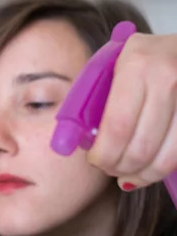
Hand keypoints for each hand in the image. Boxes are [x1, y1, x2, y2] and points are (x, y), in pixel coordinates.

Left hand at [87, 32, 176, 189]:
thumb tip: (68, 143)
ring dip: (142, 175)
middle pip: (141, 146)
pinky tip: (148, 169)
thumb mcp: (109, 67)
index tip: (94, 160)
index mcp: (136, 65)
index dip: (104, 154)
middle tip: (109, 169)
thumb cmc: (138, 61)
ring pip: (166, 157)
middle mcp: (168, 77)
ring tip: (126, 174)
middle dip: (119, 167)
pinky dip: (161, 169)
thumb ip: (88, 101)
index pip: (117, 126)